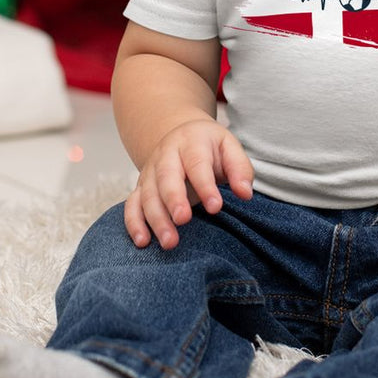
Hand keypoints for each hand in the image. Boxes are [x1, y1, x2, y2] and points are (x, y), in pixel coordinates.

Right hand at [124, 119, 253, 249]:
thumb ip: (240, 169)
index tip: (216, 208)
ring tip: (170, 242)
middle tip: (183, 220)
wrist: (182, 134)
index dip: (205, 186)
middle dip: (173, 200)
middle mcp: (166, 155)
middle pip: (166, 177)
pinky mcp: (140, 187)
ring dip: (156, 219)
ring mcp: (150, 172)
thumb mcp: (229, 147)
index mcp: (191, 142)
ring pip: (148, 194)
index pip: (197, 164)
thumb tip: (245, 193)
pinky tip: (143, 241)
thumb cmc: (209, 146)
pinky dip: (134, 223)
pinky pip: (132, 205)